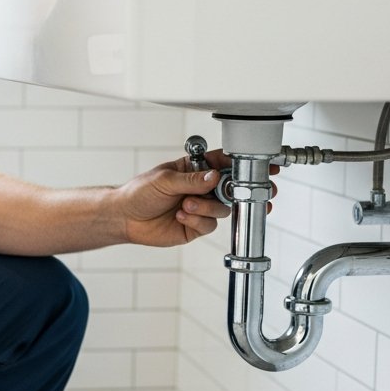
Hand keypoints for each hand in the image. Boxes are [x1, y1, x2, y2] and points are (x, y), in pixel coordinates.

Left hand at [112, 149, 275, 246]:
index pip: (225, 164)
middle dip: (242, 192)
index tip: (264, 165)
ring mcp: (201, 208)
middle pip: (232, 189)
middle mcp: (202, 188)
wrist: (125, 218)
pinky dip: (196, 221)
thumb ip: (192, 179)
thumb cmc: (140, 192)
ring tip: (185, 206)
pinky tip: (180, 217)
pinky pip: (209, 225)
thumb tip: (215, 177)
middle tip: (250, 193)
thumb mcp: (165, 179)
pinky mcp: (197, 226)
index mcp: (196, 169)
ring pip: (222, 209)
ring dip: (206, 208)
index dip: (244, 165)